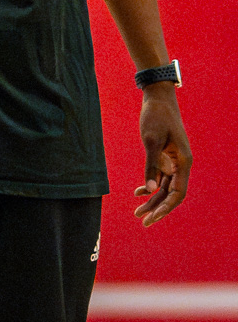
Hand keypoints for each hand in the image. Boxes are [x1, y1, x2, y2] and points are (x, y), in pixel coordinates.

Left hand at [133, 86, 191, 226]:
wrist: (157, 98)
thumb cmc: (156, 117)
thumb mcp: (151, 141)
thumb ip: (151, 165)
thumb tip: (152, 189)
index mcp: (184, 161)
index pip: (178, 192)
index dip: (166, 207)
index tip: (153, 217)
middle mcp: (182, 163)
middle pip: (171, 193)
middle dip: (158, 208)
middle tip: (143, 223)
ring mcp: (174, 161)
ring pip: (165, 187)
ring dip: (152, 200)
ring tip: (137, 213)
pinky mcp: (165, 157)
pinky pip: (160, 177)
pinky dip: (150, 186)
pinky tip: (138, 192)